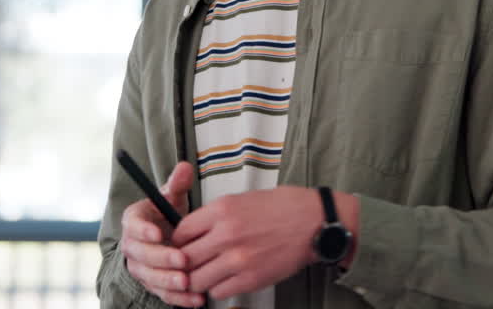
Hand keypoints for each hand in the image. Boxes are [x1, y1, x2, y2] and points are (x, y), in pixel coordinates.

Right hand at [120, 161, 201, 306]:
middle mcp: (133, 246)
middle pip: (141, 255)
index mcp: (134, 220)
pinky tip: (195, 299)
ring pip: (150, 277)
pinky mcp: (151, 284)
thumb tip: (184, 167)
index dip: (143, 230)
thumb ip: (177, 184)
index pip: (133, 224)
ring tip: (187, 282)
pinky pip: (161, 293)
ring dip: (168, 281)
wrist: (166, 236)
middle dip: (161, 259)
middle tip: (182, 260)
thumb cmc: (169, 214)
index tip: (158, 233)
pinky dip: (177, 298)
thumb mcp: (173, 198)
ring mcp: (141, 267)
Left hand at [172, 186, 344, 301]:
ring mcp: (237, 259)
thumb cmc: (285, 207)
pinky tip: (226, 280)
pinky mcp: (251, 279)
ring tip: (207, 275)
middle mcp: (226, 235)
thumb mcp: (243, 199)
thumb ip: (216, 215)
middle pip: (183, 259)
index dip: (177, 242)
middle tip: (189, 265)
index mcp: (222, 210)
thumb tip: (196, 229)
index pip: (180, 232)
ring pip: (197, 281)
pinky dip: (218, 289)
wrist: (315, 222)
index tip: (181, 245)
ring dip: (199, 280)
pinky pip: (218, 292)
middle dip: (182, 264)